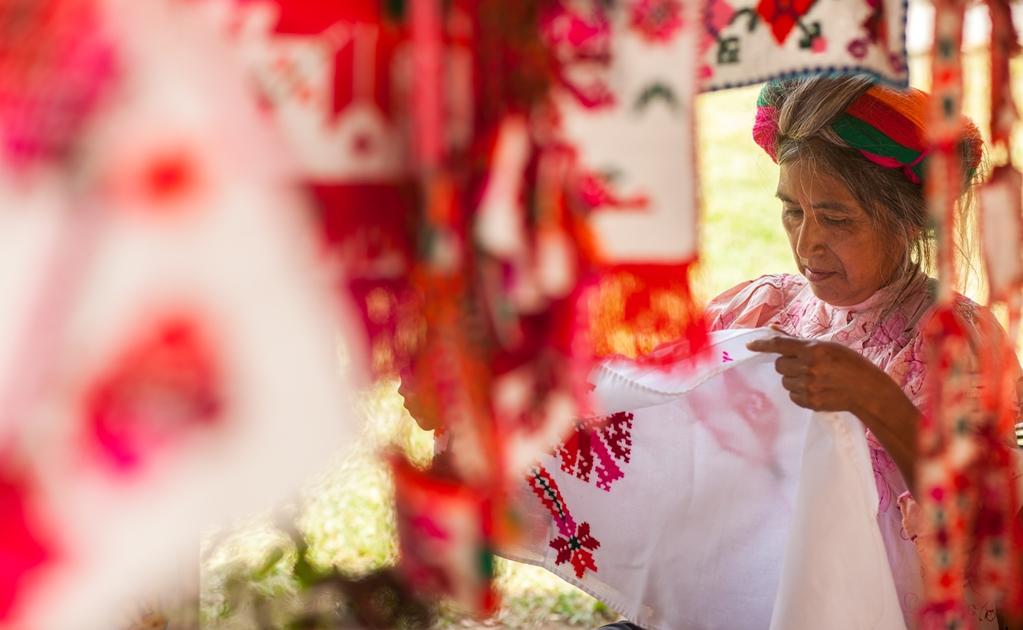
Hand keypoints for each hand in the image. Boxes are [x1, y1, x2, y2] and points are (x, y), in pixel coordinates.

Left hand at [745, 334, 885, 413]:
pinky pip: (792, 396)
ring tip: (815, 378)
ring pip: (785, 381)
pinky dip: (799, 392)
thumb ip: (797, 340)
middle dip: (788, 364)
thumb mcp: (827, 346)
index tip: (750, 345)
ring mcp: (809, 387)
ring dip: (794, 378)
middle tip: (805, 364)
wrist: (868, 391)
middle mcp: (809, 368)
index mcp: (813, 350)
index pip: (779, 345)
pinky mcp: (810, 402)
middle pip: (779, 365)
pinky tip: (816, 389)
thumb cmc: (849, 363)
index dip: (762, 344)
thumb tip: (773, 329)